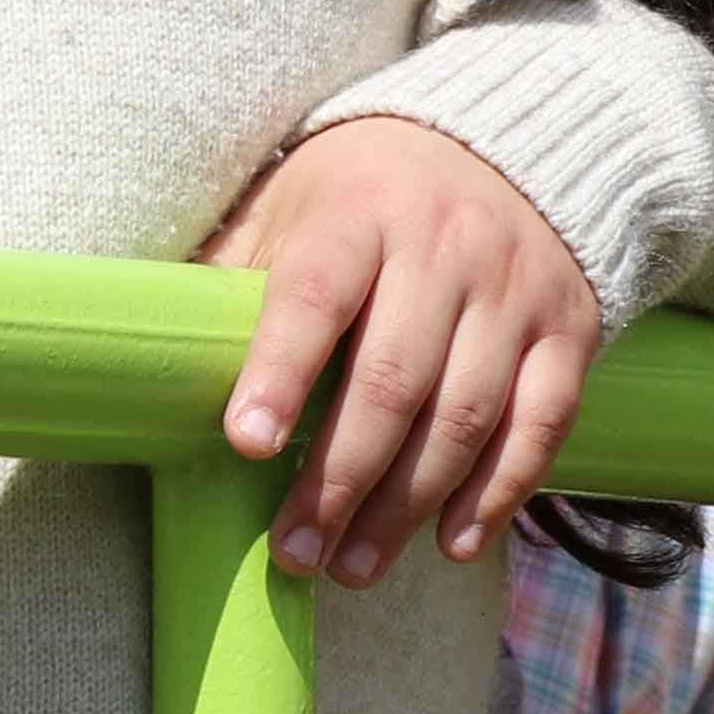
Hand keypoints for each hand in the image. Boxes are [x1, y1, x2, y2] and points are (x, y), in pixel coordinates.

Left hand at [199, 118, 607, 580]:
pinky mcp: (568, 330)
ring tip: (353, 567)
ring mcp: (516, 290)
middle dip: (339, 477)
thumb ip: (236, 275)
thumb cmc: (365, 196)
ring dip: (407, 504)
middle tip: (294, 553)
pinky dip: (499, 491)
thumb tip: (144, 358)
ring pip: (466, 413)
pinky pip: (542, 423)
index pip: (318, 292)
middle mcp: (448, 246)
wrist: (511, 146)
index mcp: (362, 210)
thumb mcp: (291, 205)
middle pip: (394, 376)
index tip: (246, 443)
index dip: (281, 369)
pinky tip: (451, 542)